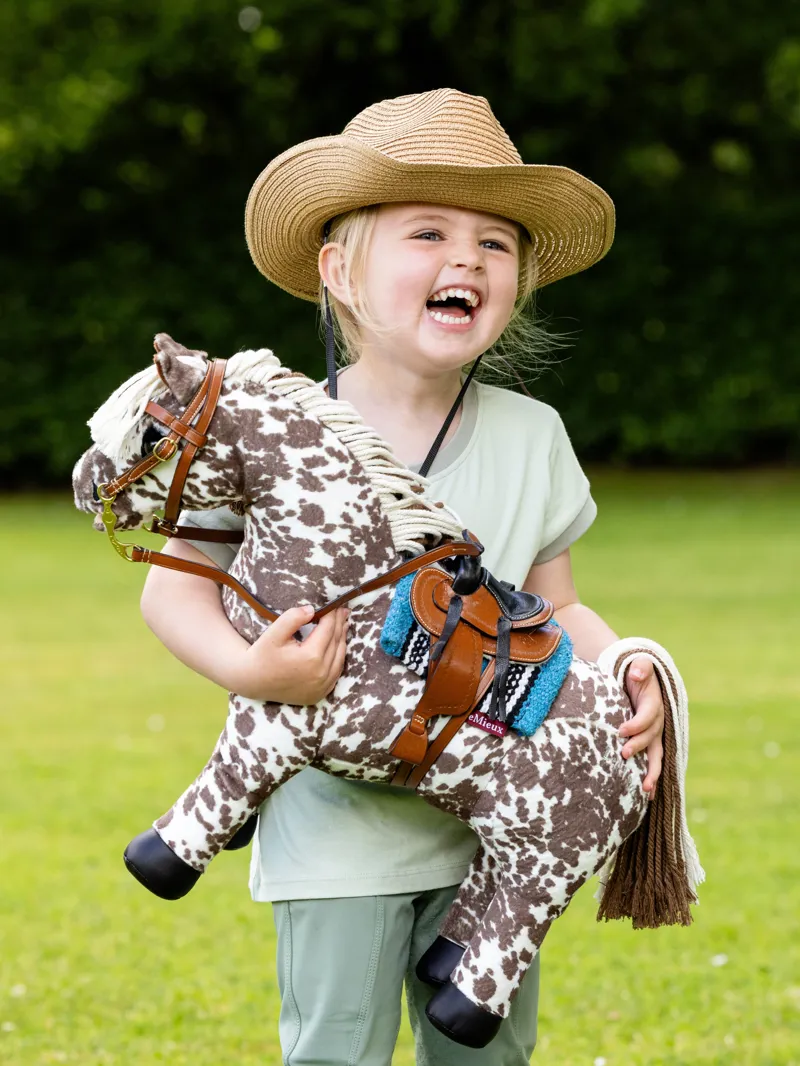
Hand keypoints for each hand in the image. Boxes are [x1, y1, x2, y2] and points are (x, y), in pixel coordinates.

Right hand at [233, 605, 350, 704]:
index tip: (335, 604)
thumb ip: (292, 618)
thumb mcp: (273, 633)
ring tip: (343, 624)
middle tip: (343, 610)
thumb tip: (312, 609)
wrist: (251, 682)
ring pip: (339, 657)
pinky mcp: (320, 693)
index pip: (328, 630)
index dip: (332, 615)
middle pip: (336, 642)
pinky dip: (338, 656)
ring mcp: (322, 686)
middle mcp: (321, 674)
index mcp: (311, 657)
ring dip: (342, 639)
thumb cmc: (261, 655)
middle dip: (339, 624)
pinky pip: (335, 672)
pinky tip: (337, 645)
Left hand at [620, 656, 664, 798]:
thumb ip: (640, 667)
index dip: (636, 724)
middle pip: (652, 738)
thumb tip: (637, 673)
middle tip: (623, 754)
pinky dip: (652, 777)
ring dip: (652, 772)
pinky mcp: (649, 743)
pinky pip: (653, 762)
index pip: (647, 716)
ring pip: (657, 756)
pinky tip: (648, 796)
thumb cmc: (635, 673)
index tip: (620, 730)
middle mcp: (657, 722)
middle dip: (639, 747)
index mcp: (654, 704)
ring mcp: (655, 734)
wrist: (639, 680)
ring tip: (645, 789)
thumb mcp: (638, 665)